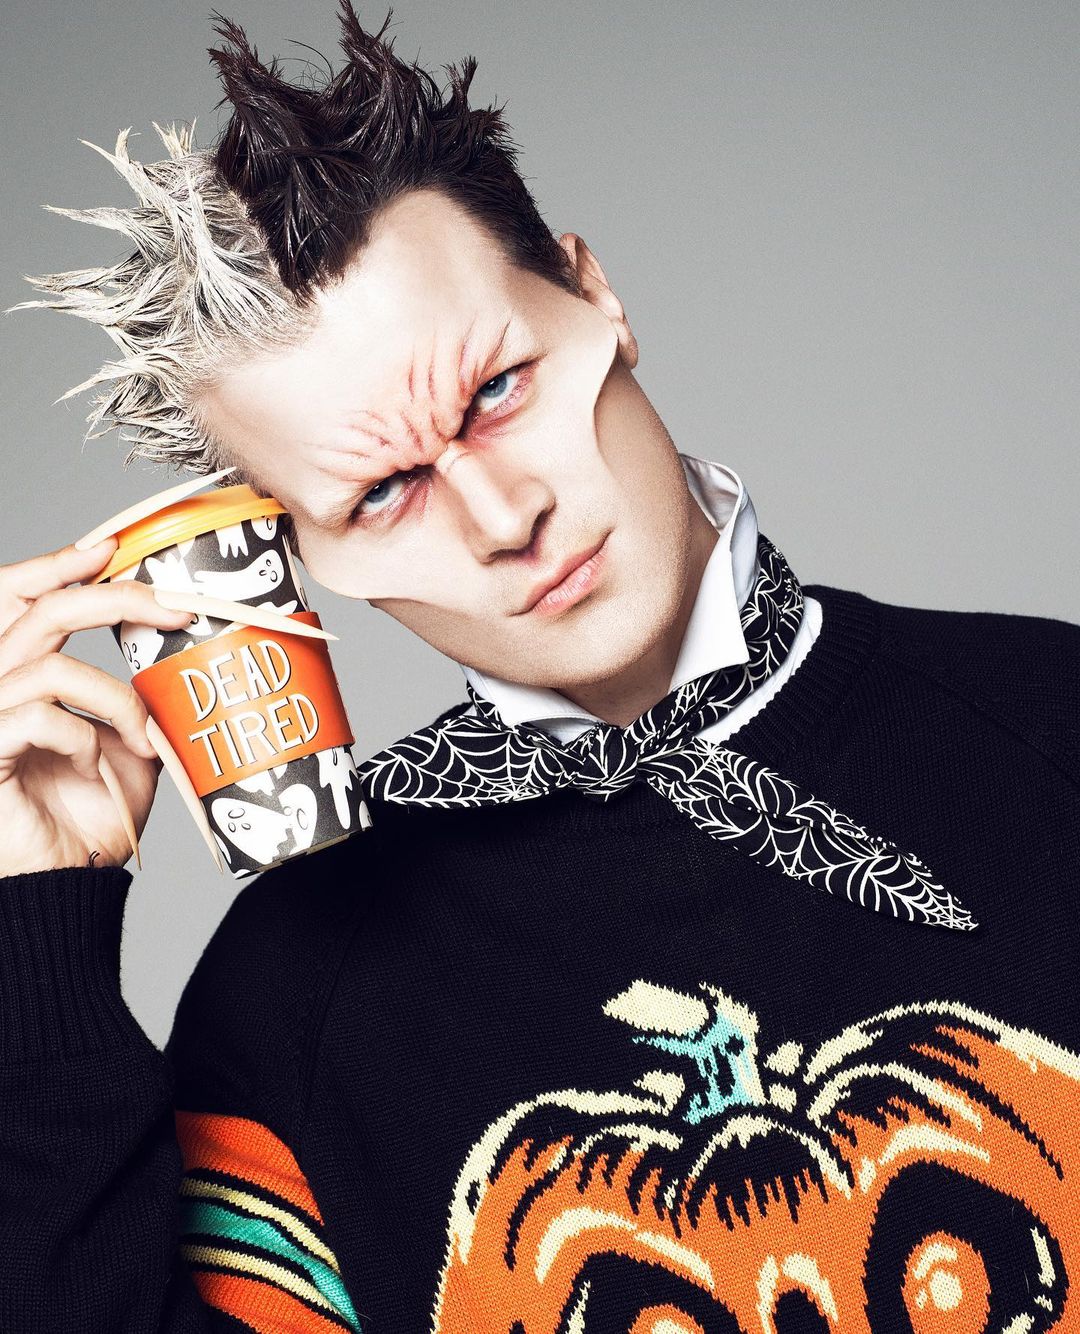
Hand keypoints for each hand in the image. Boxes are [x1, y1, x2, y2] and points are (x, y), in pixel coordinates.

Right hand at [0, 536, 196, 874]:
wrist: (65, 885)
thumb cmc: (86, 819)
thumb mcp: (124, 748)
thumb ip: (132, 700)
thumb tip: (171, 652)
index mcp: (16, 676)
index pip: (14, 600)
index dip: (52, 565)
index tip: (108, 548)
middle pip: (35, 611)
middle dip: (109, 598)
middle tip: (172, 607)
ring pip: (50, 666)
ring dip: (114, 698)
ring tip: (141, 738)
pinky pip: (39, 715)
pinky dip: (83, 735)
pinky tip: (92, 766)